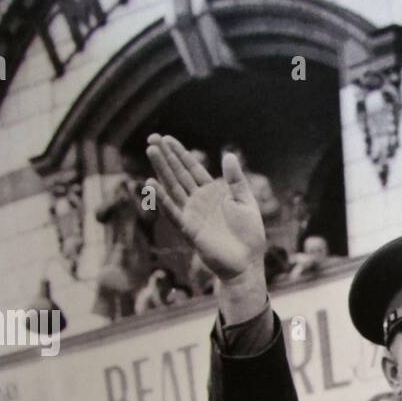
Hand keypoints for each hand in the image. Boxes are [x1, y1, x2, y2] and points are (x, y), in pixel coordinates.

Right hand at [145, 135, 266, 283]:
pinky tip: (152, 184)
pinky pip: (173, 211)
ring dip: (161, 170)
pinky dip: (162, 198)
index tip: (166, 138)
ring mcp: (192, 214)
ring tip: (151, 151)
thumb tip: (228, 154)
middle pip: (179, 174)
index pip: (192, 168)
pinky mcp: (189, 229)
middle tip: (152, 138)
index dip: (180, 154)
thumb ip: (235, 180)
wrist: (247, 262)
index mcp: (212, 192)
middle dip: (166, 157)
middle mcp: (198, 201)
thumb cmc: (249, 234)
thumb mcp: (245, 201)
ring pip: (173, 187)